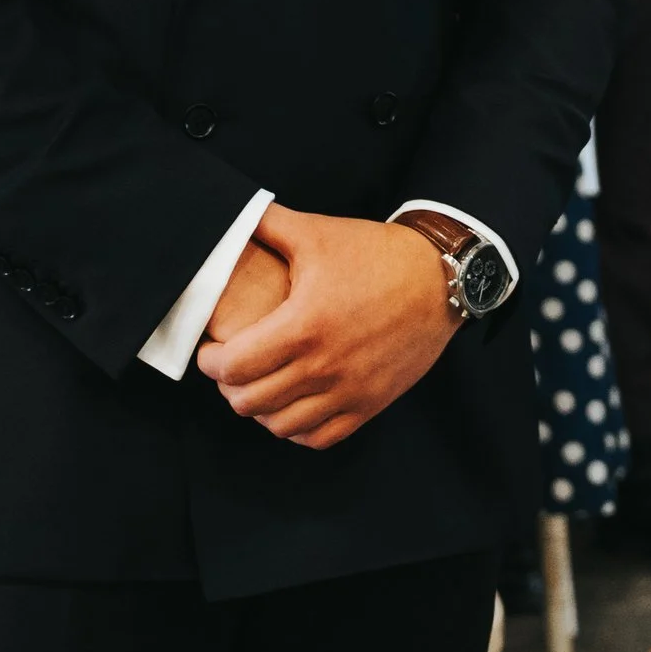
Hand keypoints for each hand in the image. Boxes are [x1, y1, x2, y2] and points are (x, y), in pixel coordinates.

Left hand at [197, 204, 450, 450]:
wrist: (440, 278)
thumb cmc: (377, 254)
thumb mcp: (317, 233)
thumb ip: (267, 224)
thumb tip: (232, 214)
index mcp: (304, 324)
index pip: (234, 366)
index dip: (211, 363)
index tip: (210, 352)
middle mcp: (324, 365)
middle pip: (250, 401)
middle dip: (229, 386)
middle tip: (231, 368)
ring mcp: (349, 389)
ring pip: (281, 425)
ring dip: (261, 410)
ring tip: (259, 388)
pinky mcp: (370, 403)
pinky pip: (320, 437)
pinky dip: (297, 429)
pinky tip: (292, 408)